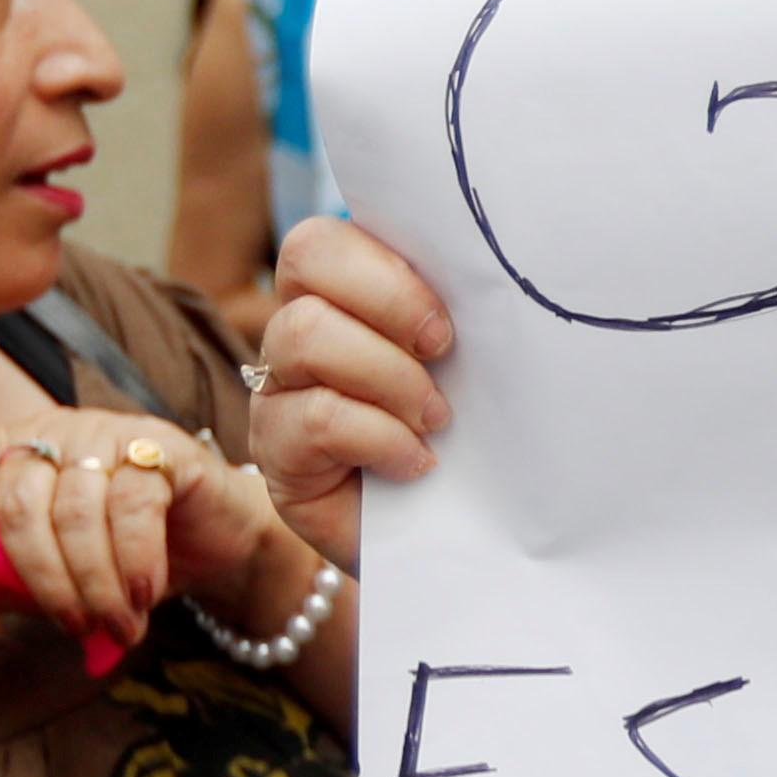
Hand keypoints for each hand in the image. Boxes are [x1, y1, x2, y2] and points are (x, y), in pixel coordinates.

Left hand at [0, 340, 293, 645]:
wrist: (222, 554)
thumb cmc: (124, 563)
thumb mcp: (50, 587)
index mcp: (6, 462)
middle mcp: (48, 436)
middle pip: (9, 497)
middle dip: (38, 575)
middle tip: (77, 623)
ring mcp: (105, 435)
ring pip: (68, 511)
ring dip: (91, 583)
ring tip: (115, 620)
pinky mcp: (161, 446)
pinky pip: (128, 509)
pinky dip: (132, 565)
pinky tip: (145, 593)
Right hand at [255, 214, 457, 574]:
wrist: (455, 540)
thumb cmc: (472, 442)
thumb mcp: (476, 366)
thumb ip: (467, 314)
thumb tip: (498, 274)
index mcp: (350, 292)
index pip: (328, 236)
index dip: (387, 266)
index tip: (448, 321)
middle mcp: (302, 328)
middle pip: (306, 257)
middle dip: (389, 301)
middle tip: (444, 352)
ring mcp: (280, 388)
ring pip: (305, 334)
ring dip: (389, 375)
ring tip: (435, 419)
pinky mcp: (277, 452)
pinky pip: (314, 416)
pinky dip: (380, 436)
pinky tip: (418, 463)